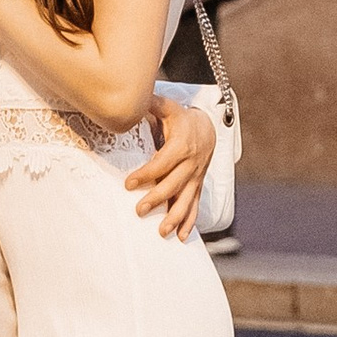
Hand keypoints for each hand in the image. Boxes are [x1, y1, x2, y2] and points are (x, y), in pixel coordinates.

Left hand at [127, 95, 215, 241]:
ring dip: (175, 216)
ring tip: (162, 231)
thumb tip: (131, 100)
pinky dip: (190, 222)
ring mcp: (196, 177)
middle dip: (157, 199)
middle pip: (174, 184)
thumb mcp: (167, 107)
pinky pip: (195, 205)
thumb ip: (151, 104)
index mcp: (181, 145)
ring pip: (187, 199)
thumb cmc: (181, 118)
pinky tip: (182, 237)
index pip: (163, 163)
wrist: (207, 127)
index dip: (146, 174)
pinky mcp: (197, 185)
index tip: (128, 184)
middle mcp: (191, 163)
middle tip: (139, 211)